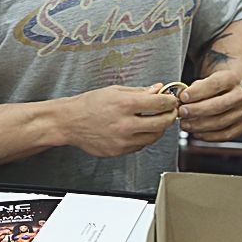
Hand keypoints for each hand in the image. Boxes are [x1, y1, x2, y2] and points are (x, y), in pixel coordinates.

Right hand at [63, 84, 177, 156]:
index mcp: (125, 104)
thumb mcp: (114, 91)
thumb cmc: (89, 104)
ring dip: (159, 129)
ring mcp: (123, 140)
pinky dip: (144, 137)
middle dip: (170, 116)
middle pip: (161, 123)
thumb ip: (138, 91)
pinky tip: (140, 129)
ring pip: (153, 137)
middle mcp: (125, 124)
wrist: (70, 122)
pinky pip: (140, 146)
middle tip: (170, 112)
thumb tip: (157, 90)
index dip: (170, 101)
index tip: (172, 100)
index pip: (159, 104)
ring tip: (156, 120)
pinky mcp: (119, 151)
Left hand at [178, 70, 241, 140]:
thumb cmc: (214, 86)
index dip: (197, 92)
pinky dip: (208, 136)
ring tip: (185, 124)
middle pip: (218, 105)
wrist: (231, 92)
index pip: (214, 84)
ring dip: (199, 125)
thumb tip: (182, 99)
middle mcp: (240, 96)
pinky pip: (224, 135)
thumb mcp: (205, 79)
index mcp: (231, 79)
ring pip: (220, 122)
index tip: (183, 97)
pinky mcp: (241, 127)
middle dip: (197, 110)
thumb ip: (194, 88)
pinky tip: (196, 133)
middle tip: (182, 112)